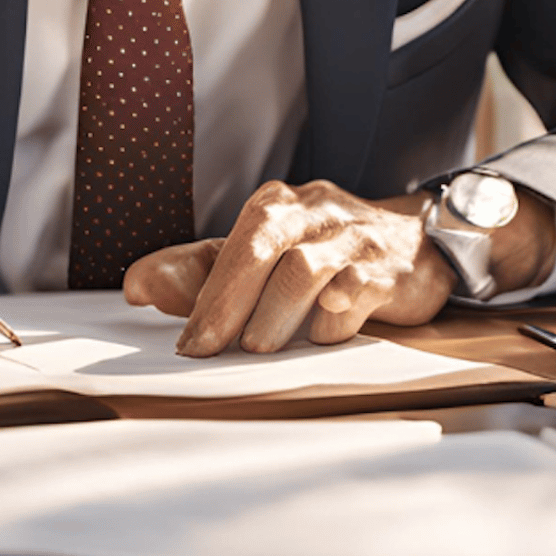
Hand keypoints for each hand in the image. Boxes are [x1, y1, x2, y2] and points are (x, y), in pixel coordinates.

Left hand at [124, 179, 456, 354]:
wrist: (418, 242)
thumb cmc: (326, 251)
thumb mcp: (264, 255)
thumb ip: (202, 272)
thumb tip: (136, 286)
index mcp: (276, 207)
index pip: (228, 245)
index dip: (199, 293)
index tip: (184, 341)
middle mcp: (314, 212)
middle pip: (261, 245)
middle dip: (226, 301)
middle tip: (203, 348)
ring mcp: (355, 238)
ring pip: (305, 268)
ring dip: (275, 312)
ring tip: (256, 346)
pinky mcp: (391, 269)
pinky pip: (359, 289)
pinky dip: (336, 314)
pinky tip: (322, 331)